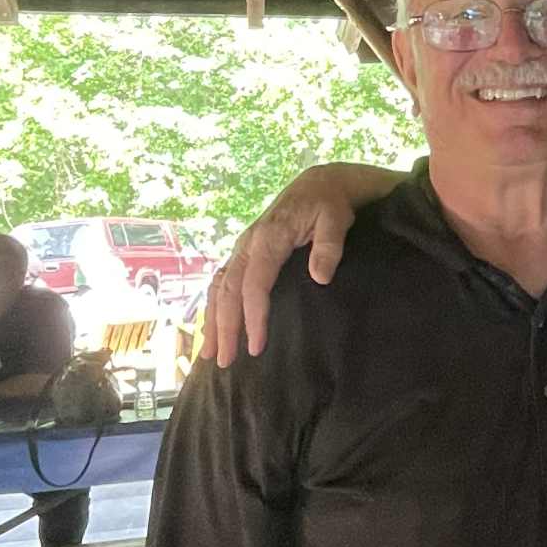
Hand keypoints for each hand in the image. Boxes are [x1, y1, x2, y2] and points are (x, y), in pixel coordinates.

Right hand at [203, 162, 394, 365]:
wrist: (320, 184)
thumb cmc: (330, 205)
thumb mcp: (336, 220)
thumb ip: (329, 246)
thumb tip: (320, 276)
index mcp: (268, 238)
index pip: (255, 284)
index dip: (253, 316)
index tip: (256, 346)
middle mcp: (248, 243)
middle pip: (229, 290)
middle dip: (225, 327)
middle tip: (225, 362)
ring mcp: (243, 248)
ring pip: (220, 287)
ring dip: (213, 320)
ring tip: (211, 353)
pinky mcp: (244, 252)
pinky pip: (222, 281)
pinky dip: (214, 305)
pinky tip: (212, 328)